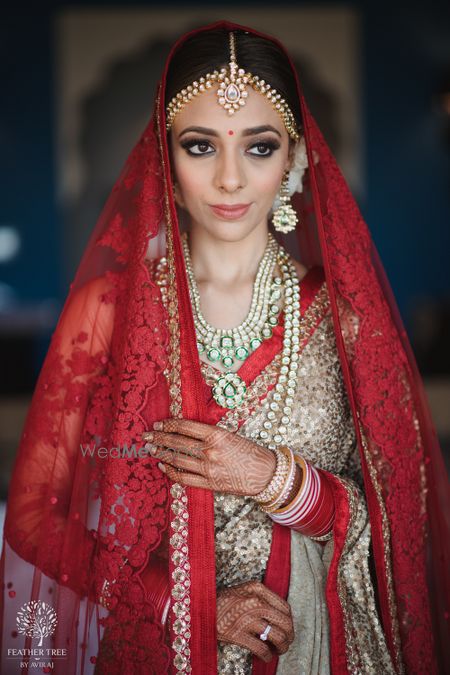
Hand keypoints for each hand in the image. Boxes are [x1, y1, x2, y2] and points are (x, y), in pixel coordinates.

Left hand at [142, 419, 275, 496]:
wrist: (266, 474)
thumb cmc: (250, 451)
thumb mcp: (230, 435)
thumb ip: (208, 434)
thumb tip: (184, 431)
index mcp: (216, 435)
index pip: (185, 427)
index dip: (169, 425)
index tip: (159, 424)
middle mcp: (210, 451)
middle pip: (177, 443)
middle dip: (159, 438)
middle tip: (146, 436)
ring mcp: (209, 469)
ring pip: (177, 460)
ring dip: (162, 454)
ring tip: (151, 450)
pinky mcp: (210, 484)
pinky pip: (185, 478)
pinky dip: (171, 472)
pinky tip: (163, 467)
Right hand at [217, 580, 294, 662]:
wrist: (200, 607)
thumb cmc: (223, 600)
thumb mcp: (244, 590)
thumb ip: (261, 597)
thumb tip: (280, 614)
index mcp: (257, 589)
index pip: (285, 607)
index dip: (289, 621)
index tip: (287, 628)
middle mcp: (255, 602)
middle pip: (285, 622)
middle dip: (289, 636)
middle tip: (286, 642)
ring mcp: (247, 618)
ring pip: (278, 636)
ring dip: (281, 647)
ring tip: (278, 650)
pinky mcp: (238, 634)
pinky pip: (262, 649)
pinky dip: (267, 656)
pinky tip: (265, 656)